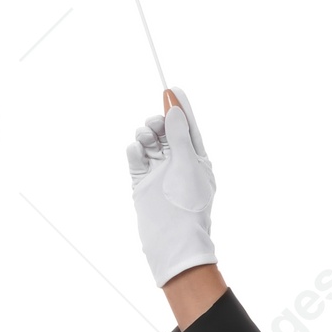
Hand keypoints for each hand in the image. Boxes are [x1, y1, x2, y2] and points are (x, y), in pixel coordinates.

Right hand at [127, 87, 216, 288]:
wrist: (173, 241)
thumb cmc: (188, 206)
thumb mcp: (188, 165)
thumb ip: (179, 136)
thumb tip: (173, 110)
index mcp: (197, 160)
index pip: (188, 128)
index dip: (180, 109)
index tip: (172, 89)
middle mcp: (178, 164)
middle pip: (165, 131)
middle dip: (158, 121)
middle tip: (155, 123)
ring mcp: (159, 172)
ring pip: (148, 141)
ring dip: (145, 133)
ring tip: (145, 138)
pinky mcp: (142, 181)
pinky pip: (135, 156)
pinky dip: (134, 149)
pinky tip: (136, 151)